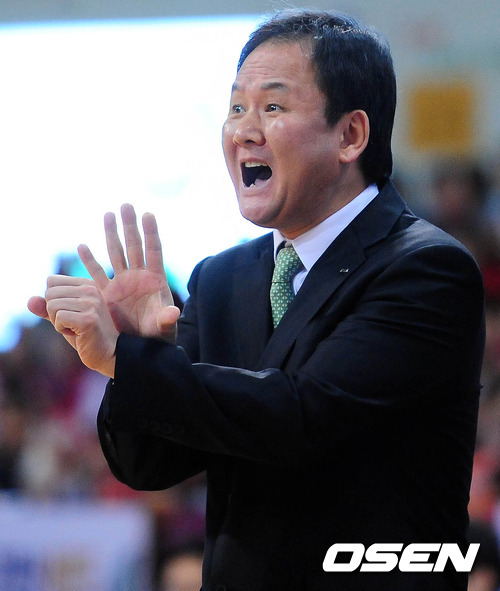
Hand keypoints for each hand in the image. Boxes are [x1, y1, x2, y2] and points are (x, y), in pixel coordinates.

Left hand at [27, 276, 117, 376]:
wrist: (108, 352)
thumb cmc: (86, 334)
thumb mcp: (65, 317)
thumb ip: (47, 307)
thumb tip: (29, 301)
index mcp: (87, 283)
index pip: (51, 281)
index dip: (54, 299)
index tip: (71, 311)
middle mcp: (91, 289)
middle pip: (49, 293)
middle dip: (54, 313)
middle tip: (73, 322)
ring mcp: (91, 303)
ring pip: (51, 306)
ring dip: (58, 322)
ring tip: (76, 328)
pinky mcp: (88, 318)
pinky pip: (58, 318)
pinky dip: (62, 330)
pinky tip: (78, 334)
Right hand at [78, 203, 179, 342]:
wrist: (141, 349)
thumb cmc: (158, 339)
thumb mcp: (164, 329)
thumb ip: (167, 320)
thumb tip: (173, 313)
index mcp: (155, 281)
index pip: (154, 251)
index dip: (151, 233)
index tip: (148, 214)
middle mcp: (138, 278)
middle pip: (134, 246)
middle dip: (130, 225)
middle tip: (126, 204)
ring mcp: (122, 284)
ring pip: (116, 254)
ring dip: (112, 234)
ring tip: (108, 214)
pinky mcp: (107, 295)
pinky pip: (96, 275)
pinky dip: (90, 261)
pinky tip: (82, 245)